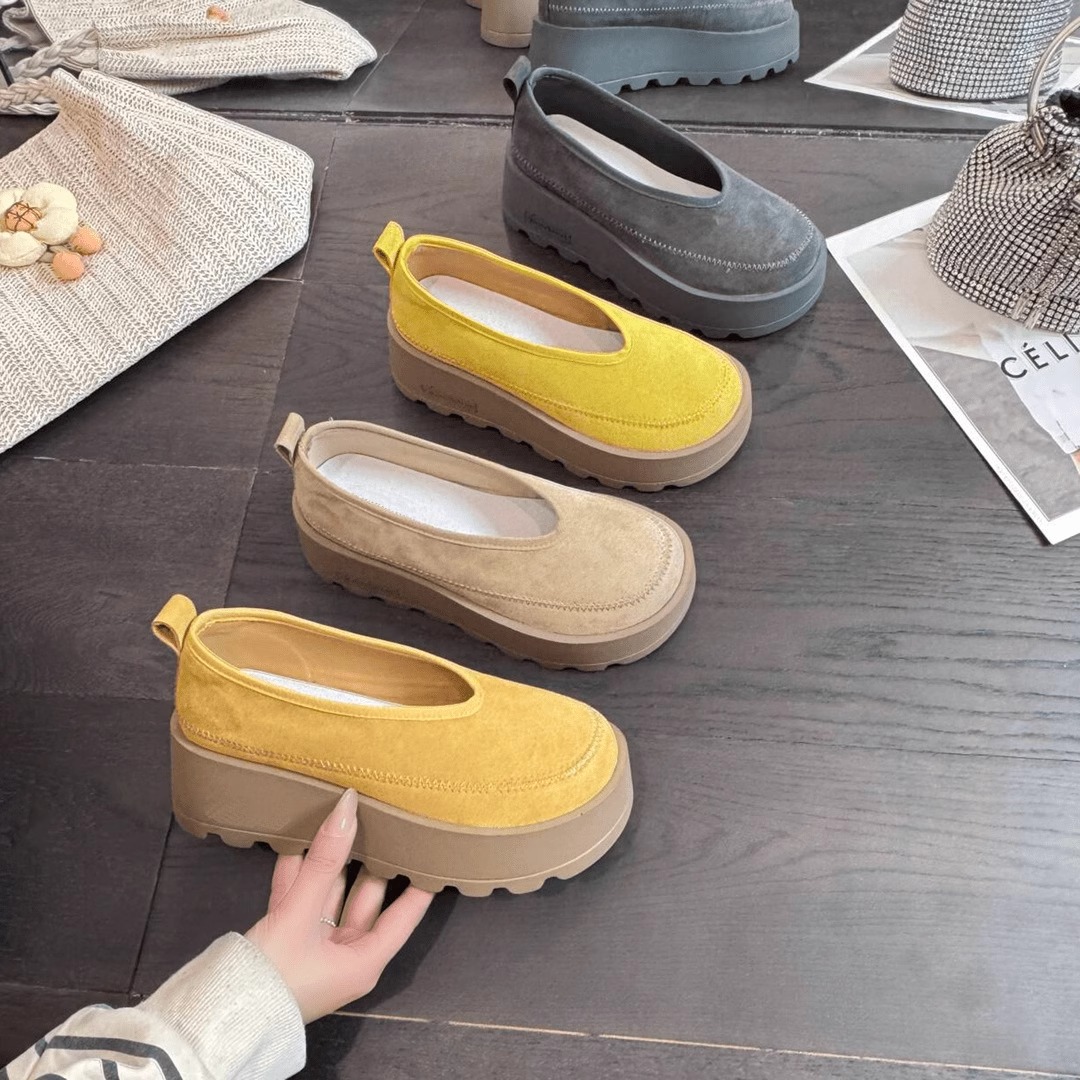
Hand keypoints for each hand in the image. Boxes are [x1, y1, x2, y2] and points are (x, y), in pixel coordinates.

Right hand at [245, 787, 433, 1022]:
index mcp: (366, 959)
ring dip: (329, 863)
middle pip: (366, 899)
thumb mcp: (301, 913)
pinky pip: (300, 901)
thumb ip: (324, 860)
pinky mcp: (288, 943)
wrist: (216, 1016)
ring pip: (331, 896)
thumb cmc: (274, 975)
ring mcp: (317, 949)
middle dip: (370, 860)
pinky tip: (296, 841)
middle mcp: (347, 955)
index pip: (406, 913)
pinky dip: (298, 874)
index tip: (431, 849)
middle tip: (381, 821)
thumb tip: (349, 808)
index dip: (420, 881)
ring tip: (339, 822)